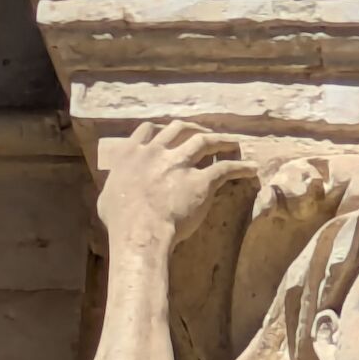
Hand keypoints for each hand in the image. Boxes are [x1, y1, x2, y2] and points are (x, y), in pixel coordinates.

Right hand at [99, 121, 254, 245]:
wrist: (140, 231)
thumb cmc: (121, 222)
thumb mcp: (107, 200)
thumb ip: (114, 190)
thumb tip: (113, 197)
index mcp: (133, 154)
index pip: (148, 130)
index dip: (162, 129)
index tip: (170, 132)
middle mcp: (157, 152)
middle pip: (179, 129)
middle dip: (193, 128)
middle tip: (204, 133)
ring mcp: (180, 164)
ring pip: (204, 141)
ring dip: (219, 140)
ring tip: (232, 142)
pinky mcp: (200, 181)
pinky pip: (225, 169)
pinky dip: (240, 166)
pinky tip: (251, 168)